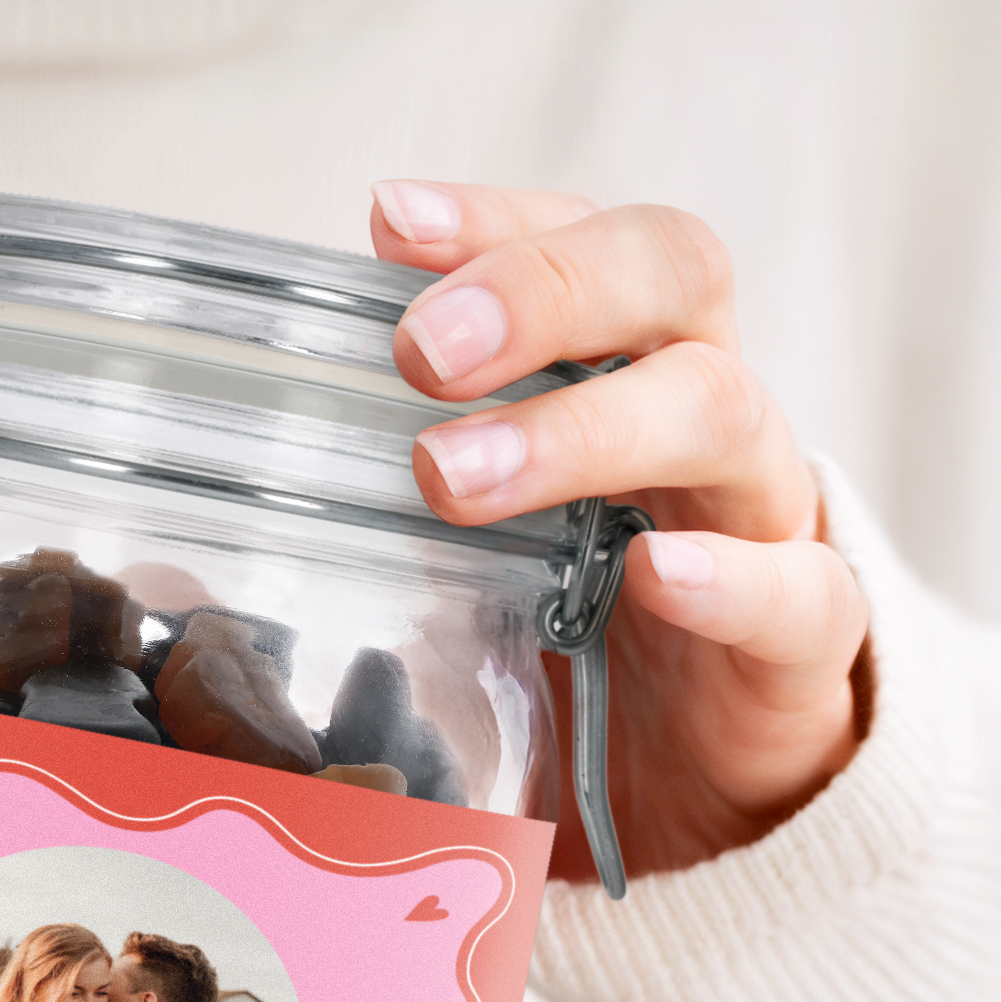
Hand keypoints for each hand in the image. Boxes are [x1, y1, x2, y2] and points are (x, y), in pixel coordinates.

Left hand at [372, 181, 869, 879]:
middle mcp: (703, 417)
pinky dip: (732, 579)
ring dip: (582, 428)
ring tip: (453, 478)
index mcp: (623, 373)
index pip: (582, 242)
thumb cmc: (580, 635)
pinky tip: (656, 578)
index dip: (495, 222)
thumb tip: (200, 520)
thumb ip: (395, 501)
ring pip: (722, 414)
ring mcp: (760, 520)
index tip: (386, 222)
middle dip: (540, 291)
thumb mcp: (482, 549)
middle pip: (673, 277)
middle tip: (415, 351)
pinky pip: (798, 593)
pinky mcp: (800, 645)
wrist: (715, 779)